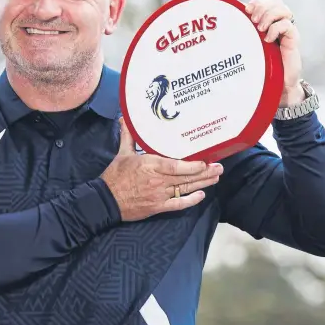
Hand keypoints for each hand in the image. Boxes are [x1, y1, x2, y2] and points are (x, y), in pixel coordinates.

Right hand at [100, 118, 222, 221]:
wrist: (105, 200)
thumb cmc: (114, 176)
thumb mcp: (122, 153)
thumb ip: (128, 136)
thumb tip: (126, 118)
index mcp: (150, 165)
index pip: (176, 166)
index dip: (193, 166)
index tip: (206, 161)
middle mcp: (157, 180)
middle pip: (186, 177)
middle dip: (205, 173)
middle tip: (220, 167)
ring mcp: (159, 195)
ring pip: (185, 189)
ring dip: (203, 184)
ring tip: (216, 178)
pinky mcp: (158, 207)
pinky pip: (178, 204)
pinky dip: (191, 200)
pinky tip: (201, 195)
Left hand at [245, 0, 304, 106]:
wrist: (277, 85)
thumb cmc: (261, 67)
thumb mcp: (249, 48)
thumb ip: (243, 35)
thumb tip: (224, 23)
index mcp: (270, 22)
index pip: (269, 0)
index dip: (259, 1)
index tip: (246, 9)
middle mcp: (280, 23)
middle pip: (277, 1)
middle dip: (263, 6)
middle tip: (252, 19)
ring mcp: (288, 31)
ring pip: (284, 10)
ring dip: (268, 15)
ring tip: (259, 29)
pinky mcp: (293, 40)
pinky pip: (287, 25)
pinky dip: (275, 29)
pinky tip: (268, 40)